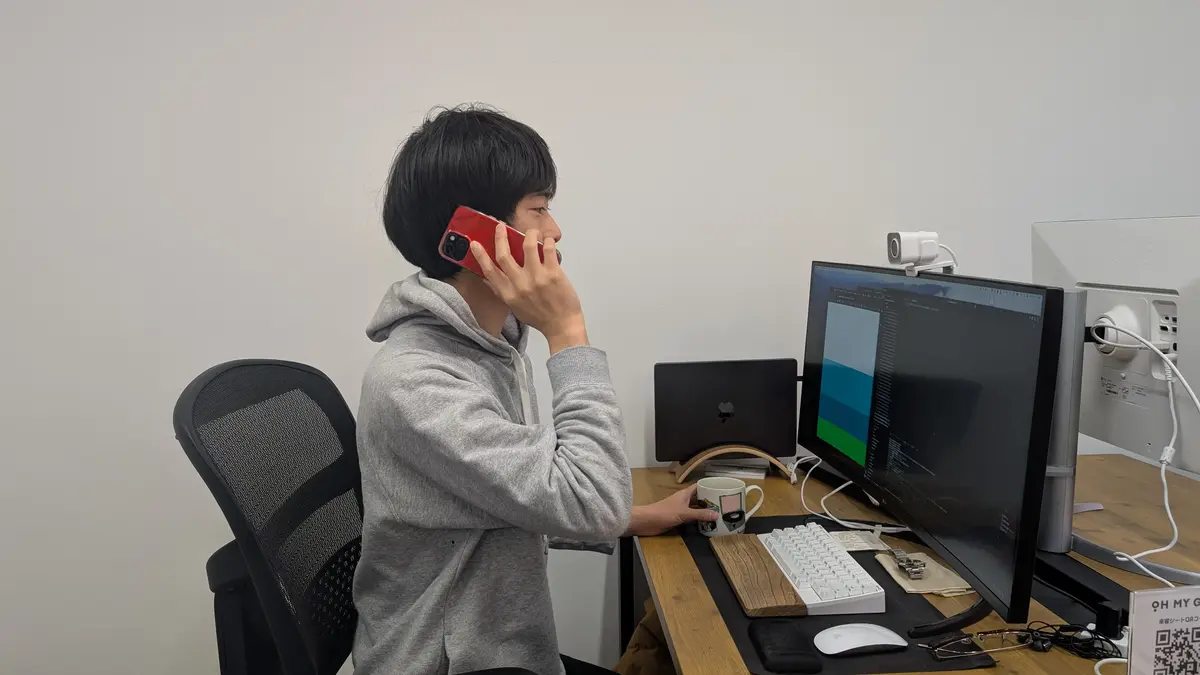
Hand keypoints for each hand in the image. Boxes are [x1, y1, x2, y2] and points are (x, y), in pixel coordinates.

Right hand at [471, 224, 587, 353]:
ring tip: (531, 231)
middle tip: (500, 226)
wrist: (561, 326)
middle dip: (500, 237)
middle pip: (504, 255)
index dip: (480, 256)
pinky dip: (547, 241)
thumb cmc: (539, 317)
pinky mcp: (553, 274)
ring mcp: (536, 278)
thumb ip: (500, 291)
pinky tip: (548, 240)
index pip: (489, 271)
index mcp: (508, 294)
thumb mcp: (514, 307)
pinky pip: (547, 250)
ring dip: (528, 234)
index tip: (474, 243)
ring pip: (527, 246)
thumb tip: (486, 279)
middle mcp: (520, 285)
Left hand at [625, 484, 718, 536]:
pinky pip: (692, 517)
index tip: (722, 488)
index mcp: (685, 493)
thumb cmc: (664, 512)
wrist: (647, 522)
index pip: (699, 486)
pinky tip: (707, 523)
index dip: (709, 486)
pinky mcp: (678, 518)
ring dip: (705, 510)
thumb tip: (716, 514)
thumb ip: (700, 514)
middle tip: (725, 504)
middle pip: (699, 497)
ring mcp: (681, 509)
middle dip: (710, 500)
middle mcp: (684, 500)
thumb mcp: (684, 513)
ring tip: (720, 514)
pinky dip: (699, 519)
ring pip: (696, 508)